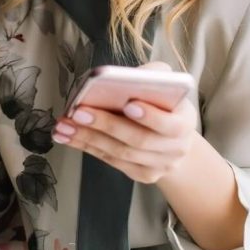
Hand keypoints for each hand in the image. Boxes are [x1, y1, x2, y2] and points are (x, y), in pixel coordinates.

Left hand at [51, 62, 197, 183]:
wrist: (173, 138)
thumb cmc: (164, 103)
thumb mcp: (166, 84)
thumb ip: (153, 75)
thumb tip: (127, 76)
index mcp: (185, 123)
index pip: (170, 124)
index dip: (150, 115)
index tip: (128, 104)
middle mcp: (176, 149)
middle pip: (138, 140)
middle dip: (106, 125)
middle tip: (79, 112)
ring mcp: (159, 165)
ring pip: (120, 153)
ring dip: (87, 138)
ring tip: (64, 125)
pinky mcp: (142, 174)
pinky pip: (110, 161)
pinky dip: (86, 147)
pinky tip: (67, 135)